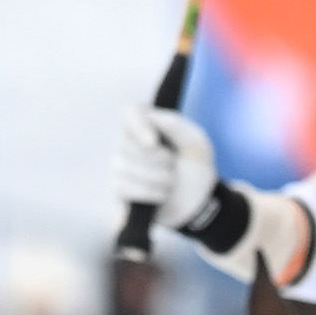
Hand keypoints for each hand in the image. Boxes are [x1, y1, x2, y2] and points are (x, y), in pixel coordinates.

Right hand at [112, 105, 218, 230]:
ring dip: (160, 179)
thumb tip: (152, 117)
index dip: (138, 126)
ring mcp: (119, 165)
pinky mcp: (118, 189)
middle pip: (128, 144)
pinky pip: (125, 188)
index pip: (130, 112)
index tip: (153, 142)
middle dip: (160, 160)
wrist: (197, 203)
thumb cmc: (195, 169)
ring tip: (170, 182)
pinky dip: (151, 193)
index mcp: (147, 124)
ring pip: (128, 168)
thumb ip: (177, 126)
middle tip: (174, 166)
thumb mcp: (197, 144)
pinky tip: (161, 195)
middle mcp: (126, 141)